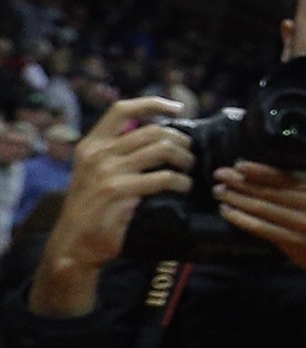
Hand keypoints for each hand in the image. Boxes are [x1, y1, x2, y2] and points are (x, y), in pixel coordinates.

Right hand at [29, 97, 190, 316]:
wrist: (74, 243)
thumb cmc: (93, 209)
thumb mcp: (96, 173)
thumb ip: (117, 153)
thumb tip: (158, 136)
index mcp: (91, 145)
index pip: (122, 110)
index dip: (153, 103)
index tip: (178, 108)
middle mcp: (97, 153)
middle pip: (153, 130)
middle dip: (181, 140)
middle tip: (189, 154)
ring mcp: (107, 171)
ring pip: (162, 149)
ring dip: (185, 159)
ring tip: (189, 170)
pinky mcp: (119, 191)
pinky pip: (164, 177)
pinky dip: (181, 181)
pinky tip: (184, 187)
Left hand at [213, 161, 305, 292]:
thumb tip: (277, 167)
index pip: (287, 176)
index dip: (260, 170)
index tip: (238, 165)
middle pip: (272, 191)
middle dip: (241, 182)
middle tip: (219, 176)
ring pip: (264, 208)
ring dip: (237, 199)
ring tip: (220, 192)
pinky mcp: (296, 244)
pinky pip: (263, 229)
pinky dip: (242, 220)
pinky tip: (228, 213)